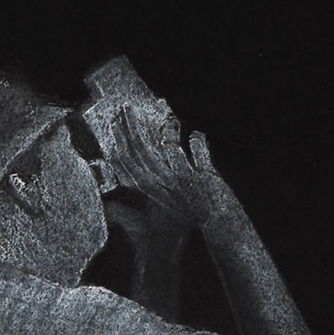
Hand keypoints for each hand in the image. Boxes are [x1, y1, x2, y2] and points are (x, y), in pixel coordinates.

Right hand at [105, 105, 230, 226]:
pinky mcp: (204, 177)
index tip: (114, 124)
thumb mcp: (167, 196)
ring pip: (167, 146)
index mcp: (152, 189)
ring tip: (170, 118)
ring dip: (168, 128)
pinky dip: (197, 140)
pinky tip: (196, 134)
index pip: (127, 163)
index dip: (119, 141)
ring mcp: (183, 180)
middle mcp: (164, 184)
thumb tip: (148, 153)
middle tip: (126, 108)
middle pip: (140, 150)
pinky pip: (197, 149)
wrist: (219, 226)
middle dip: (131, 126)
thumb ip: (157, 175)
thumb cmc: (194, 211)